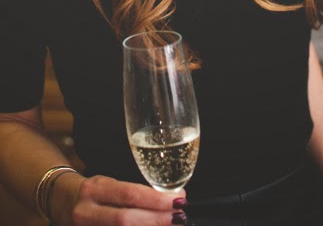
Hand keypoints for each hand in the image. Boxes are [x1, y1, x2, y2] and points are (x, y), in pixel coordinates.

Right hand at [54, 173, 186, 224]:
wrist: (59, 201)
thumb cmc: (92, 192)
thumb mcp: (108, 184)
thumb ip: (131, 194)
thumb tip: (167, 200)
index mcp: (95, 189)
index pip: (129, 194)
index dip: (156, 200)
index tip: (178, 200)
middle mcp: (86, 212)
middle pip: (126, 220)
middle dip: (157, 220)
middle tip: (179, 217)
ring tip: (170, 225)